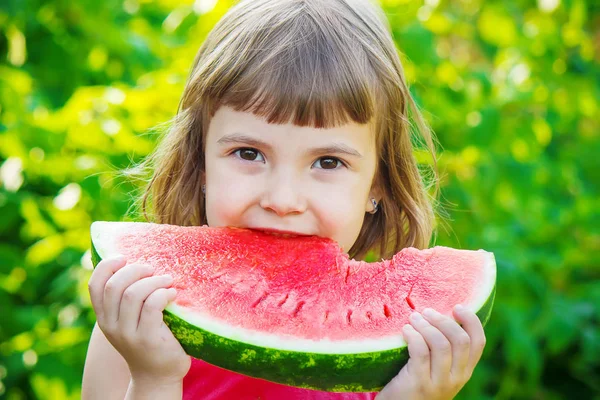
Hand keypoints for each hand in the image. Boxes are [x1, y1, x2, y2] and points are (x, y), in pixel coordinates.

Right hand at [88, 255, 190, 384]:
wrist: (158, 376)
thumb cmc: (149, 339)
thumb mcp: (129, 320)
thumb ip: (126, 299)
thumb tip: (137, 263)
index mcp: (104, 317)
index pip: (94, 285)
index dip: (107, 266)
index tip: (125, 258)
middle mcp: (111, 326)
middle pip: (114, 285)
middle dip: (135, 270)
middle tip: (152, 270)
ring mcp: (128, 334)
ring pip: (133, 294)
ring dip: (154, 280)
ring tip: (167, 280)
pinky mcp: (148, 340)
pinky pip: (152, 306)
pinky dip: (163, 293)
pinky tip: (173, 294)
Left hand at [376, 305, 485, 399]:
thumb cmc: (415, 385)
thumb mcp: (437, 370)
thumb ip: (443, 350)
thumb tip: (438, 313)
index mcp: (464, 371)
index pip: (479, 342)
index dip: (471, 321)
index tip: (457, 307)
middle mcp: (457, 378)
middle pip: (460, 340)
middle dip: (443, 320)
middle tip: (427, 312)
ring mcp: (439, 383)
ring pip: (441, 344)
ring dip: (426, 325)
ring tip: (413, 318)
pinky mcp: (419, 384)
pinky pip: (420, 351)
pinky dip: (413, 335)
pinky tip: (405, 330)